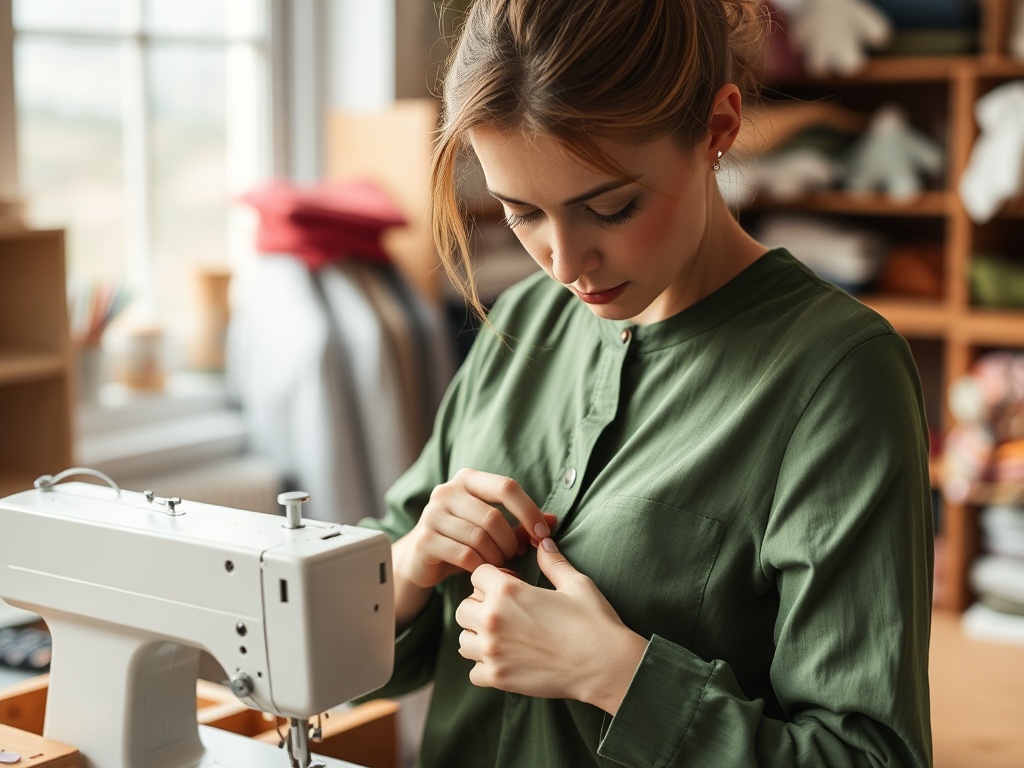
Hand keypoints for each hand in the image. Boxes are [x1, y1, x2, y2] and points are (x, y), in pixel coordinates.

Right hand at [391, 469, 555, 630]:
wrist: (420, 559)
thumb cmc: (463, 540)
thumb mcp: (492, 528)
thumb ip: (521, 523)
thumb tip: (553, 520)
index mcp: (467, 479)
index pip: (506, 486)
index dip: (529, 511)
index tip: (543, 533)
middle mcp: (447, 491)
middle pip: (493, 517)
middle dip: (511, 541)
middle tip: (515, 555)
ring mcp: (432, 514)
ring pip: (479, 537)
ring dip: (496, 556)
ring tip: (498, 563)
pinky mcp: (425, 540)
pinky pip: (465, 554)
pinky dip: (481, 566)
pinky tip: (482, 570)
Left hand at [455, 538, 647, 714]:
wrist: (605, 665)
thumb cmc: (593, 622)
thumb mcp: (574, 583)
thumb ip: (552, 561)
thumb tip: (544, 542)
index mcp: (507, 591)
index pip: (477, 575)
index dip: (493, 578)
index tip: (512, 586)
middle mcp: (492, 619)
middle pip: (463, 607)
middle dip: (480, 606)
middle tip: (506, 612)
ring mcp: (492, 651)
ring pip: (463, 640)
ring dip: (478, 637)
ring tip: (504, 637)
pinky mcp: (499, 678)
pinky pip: (473, 671)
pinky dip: (486, 667)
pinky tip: (507, 660)